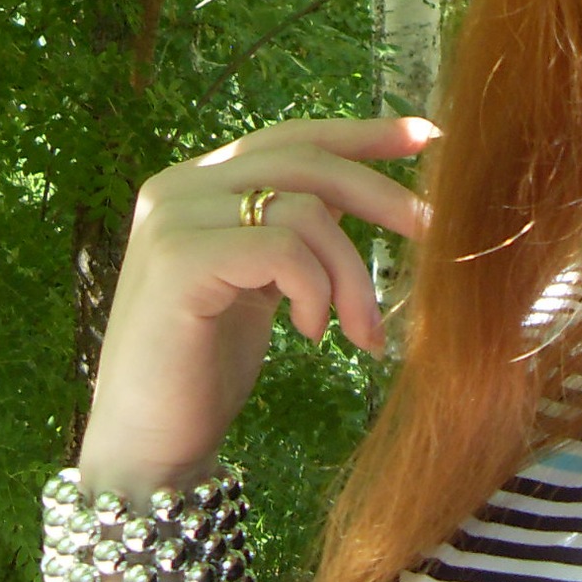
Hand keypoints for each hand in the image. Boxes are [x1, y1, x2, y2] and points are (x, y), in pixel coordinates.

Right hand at [76, 117, 433, 493]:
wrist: (147, 446)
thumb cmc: (207, 369)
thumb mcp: (262, 282)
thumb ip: (295, 232)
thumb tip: (380, 197)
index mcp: (198, 185)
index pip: (292, 138)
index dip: (363, 134)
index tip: (428, 136)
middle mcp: (178, 187)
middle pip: (306, 162)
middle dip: (382, 195)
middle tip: (434, 232)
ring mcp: (173, 220)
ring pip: (305, 210)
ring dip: (352, 274)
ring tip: (361, 332)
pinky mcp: (179, 260)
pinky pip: (283, 249)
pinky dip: (316, 291)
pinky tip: (311, 333)